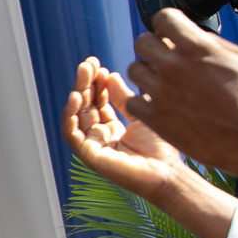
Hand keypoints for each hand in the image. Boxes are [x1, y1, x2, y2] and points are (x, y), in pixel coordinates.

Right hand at [63, 57, 186, 202]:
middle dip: (86, 83)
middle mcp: (100, 137)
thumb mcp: (141, 114)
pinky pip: (72, 133)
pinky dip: (70, 114)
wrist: (167, 174)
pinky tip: (76, 96)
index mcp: (112, 130)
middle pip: (86, 106)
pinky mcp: (89, 155)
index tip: (100, 66)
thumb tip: (110, 75)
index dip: (97, 84)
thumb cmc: (162, 149)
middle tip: (89, 63)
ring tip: (85, 71)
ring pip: (77, 115)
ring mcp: (93, 146)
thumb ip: (124, 97)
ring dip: (78, 91)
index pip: (98, 102)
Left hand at [122, 11, 237, 208]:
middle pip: (143, 42)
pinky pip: (132, 101)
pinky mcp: (156, 118)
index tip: (169, 33)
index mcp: (196, 48)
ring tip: (162, 83)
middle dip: (154, 47)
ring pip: (134, 70)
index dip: (166, 25)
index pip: (163, 17)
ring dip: (147, 73)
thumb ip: (211, 43)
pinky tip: (158, 104)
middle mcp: (174, 66)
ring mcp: (162, 92)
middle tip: (165, 59)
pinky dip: (142, 102)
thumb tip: (193, 36)